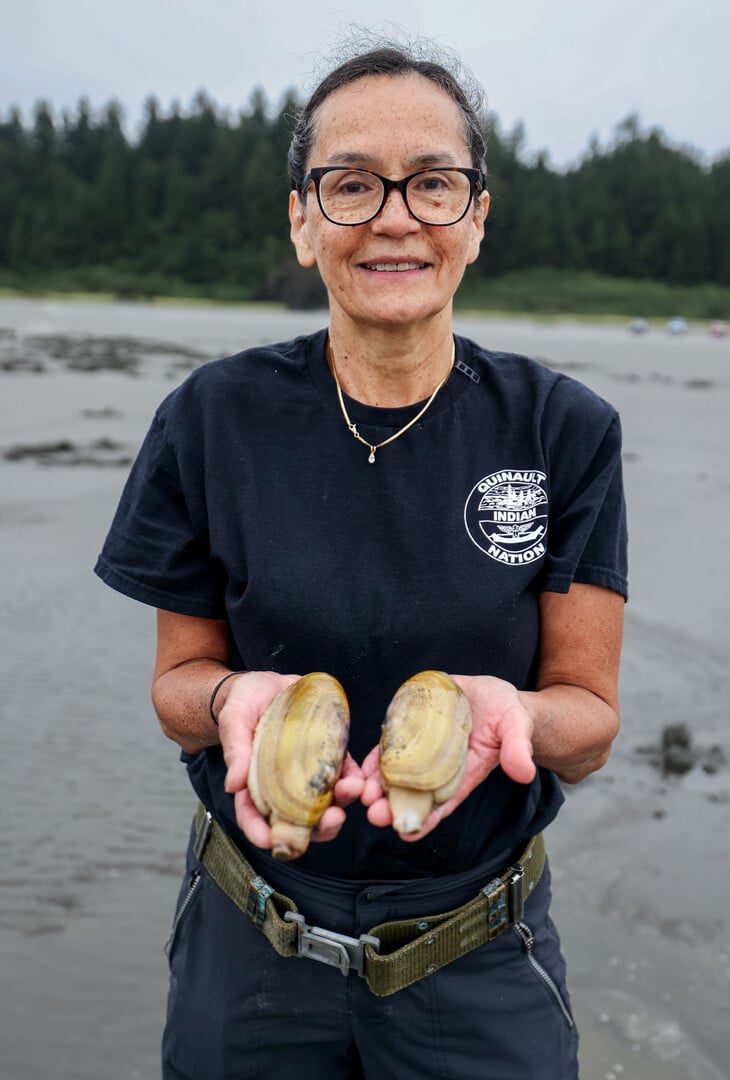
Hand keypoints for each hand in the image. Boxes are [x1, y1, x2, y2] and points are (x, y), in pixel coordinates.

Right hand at [219, 671, 364, 850]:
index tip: (272, 841)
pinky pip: (342, 774)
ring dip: (341, 802)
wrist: (268, 686)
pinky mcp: (327, 756)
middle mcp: (282, 786)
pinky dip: (353, 779)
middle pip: (296, 818)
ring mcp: (306, 774)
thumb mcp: (234, 720)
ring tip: (353, 790)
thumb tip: (233, 786)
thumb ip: (236, 750)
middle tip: (332, 820)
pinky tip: (360, 777)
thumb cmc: (243, 704)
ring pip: (324, 801)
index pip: (253, 815)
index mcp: (253, 783)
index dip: (260, 832)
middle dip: (316, 827)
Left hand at [361, 674, 535, 841]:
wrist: (491, 693)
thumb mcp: (516, 727)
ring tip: (361, 794)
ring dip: (376, 786)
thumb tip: (524, 772)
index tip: (406, 833)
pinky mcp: (409, 728)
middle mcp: (438, 768)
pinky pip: (388, 746)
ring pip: (394, 774)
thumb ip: (517, 749)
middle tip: (375, 813)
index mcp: (464, 774)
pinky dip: (374, 760)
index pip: (443, 804)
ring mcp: (421, 750)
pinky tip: (360, 769)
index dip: (425, 820)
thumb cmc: (507, 715)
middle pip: (411, 793)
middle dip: (391, 806)